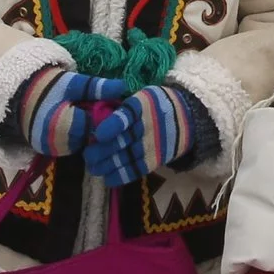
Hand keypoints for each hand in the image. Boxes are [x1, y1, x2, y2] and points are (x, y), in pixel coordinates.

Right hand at [10, 67, 128, 157]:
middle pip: (90, 138)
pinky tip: (80, 123)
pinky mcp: (50, 152)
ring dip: (90, 132)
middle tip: (102, 110)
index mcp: (62, 125)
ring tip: (89, 115)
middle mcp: (56, 143)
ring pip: (83, 144)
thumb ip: (97, 87)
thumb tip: (122, 87)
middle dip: (99, 125)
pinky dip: (79, 136)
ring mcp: (52, 150)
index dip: (106, 116)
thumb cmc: (49, 87)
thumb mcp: (74, 83)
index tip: (113, 106)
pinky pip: (72, 146)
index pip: (95, 126)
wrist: (21, 97)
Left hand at [84, 84, 211, 186]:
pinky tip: (107, 178)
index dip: (113, 126)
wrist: (186, 117)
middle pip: (122, 141)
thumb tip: (94, 112)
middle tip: (87, 155)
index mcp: (141, 106)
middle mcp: (147, 127)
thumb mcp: (142, 96)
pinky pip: (135, 170)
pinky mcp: (154, 161)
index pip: (127, 116)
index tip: (99, 134)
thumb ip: (121, 104)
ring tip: (93, 167)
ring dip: (106, 165)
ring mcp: (151, 146)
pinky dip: (120, 176)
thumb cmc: (155, 104)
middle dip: (102, 150)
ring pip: (125, 158)